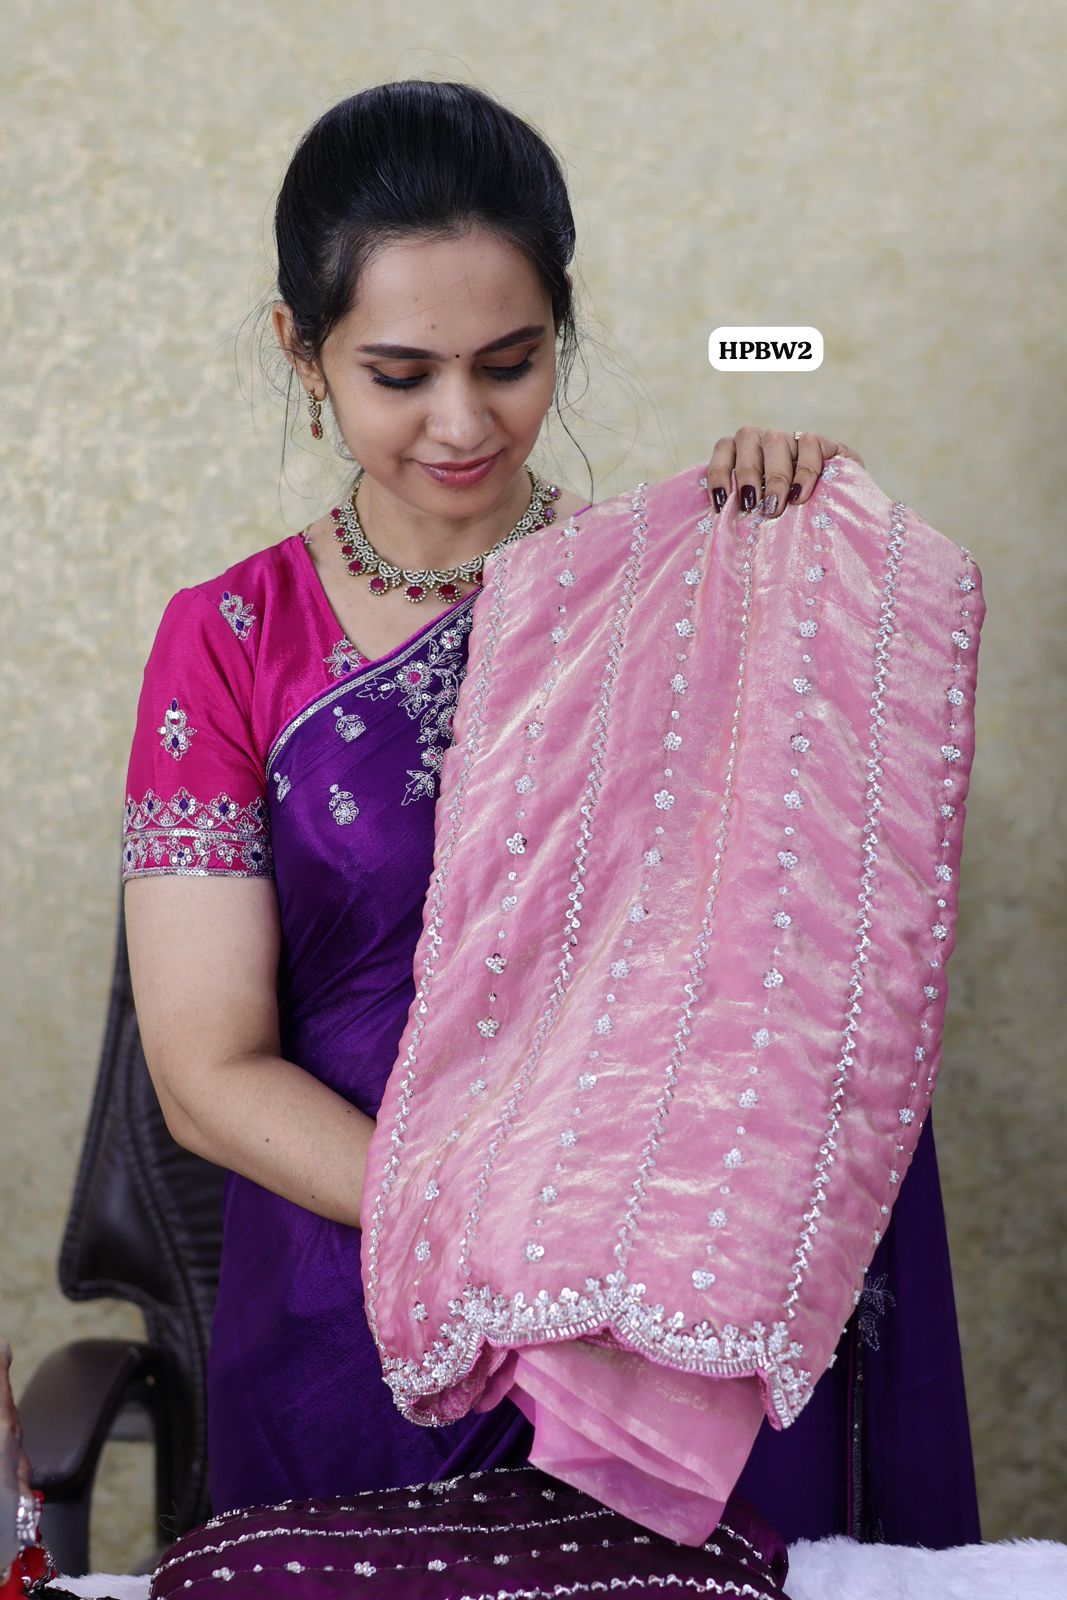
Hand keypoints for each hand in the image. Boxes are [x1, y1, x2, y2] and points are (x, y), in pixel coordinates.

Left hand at [705, 428, 865, 519]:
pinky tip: (799, 496)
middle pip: (747, 438)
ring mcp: (792, 439)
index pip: (724, 447)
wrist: (839, 512)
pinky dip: (803, 472)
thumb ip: (742, 515)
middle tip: (752, 507)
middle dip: (747, 474)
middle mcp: (765, 440)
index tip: (722, 503)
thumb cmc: (788, 520)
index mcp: (744, 452)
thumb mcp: (763, 517)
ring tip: (775, 507)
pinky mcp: (822, 443)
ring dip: (773, 476)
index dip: (719, 472)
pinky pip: (809, 444)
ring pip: (775, 440)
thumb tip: (722, 529)